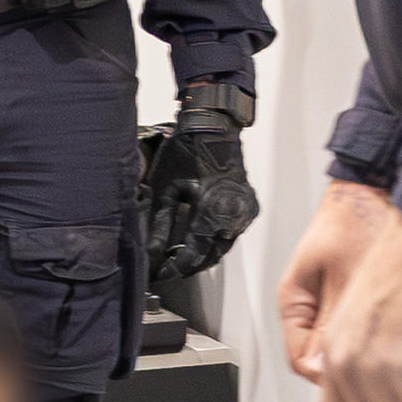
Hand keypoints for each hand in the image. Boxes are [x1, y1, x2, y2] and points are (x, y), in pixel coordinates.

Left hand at [138, 112, 260, 310]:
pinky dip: (217, 239)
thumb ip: (159, 227)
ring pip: (224, 246)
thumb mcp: (165, 191)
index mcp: (214, 213)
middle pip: (211, 256)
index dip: (175, 268)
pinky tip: (200, 237)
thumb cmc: (188, 151)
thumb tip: (151, 254)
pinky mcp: (250, 206)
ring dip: (204, 254)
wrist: (214, 127)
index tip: (161, 273)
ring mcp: (246, 212)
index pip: (194, 255)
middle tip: (169, 267)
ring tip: (181, 254)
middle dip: (190, 265)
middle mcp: (235, 216)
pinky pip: (233, 232)